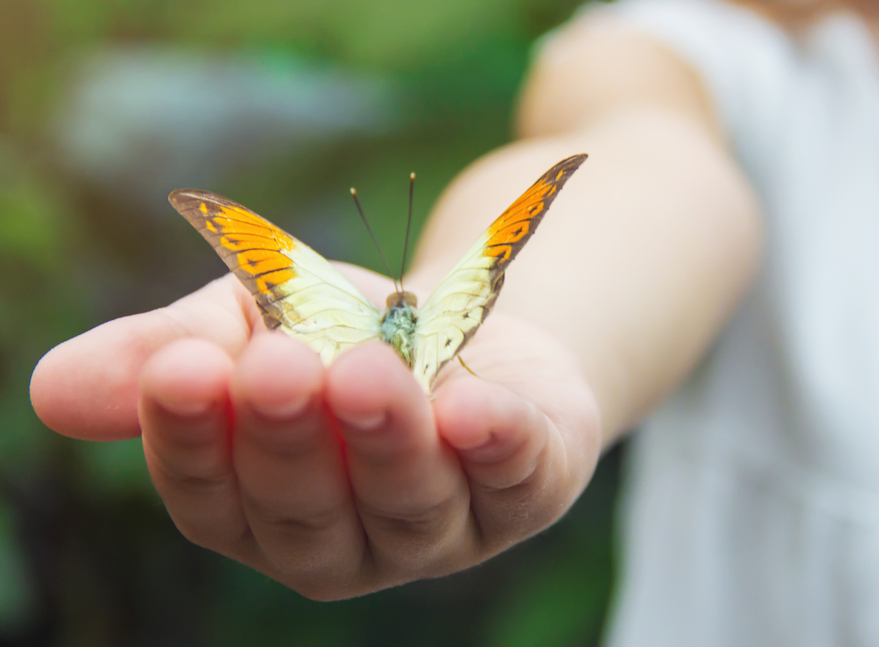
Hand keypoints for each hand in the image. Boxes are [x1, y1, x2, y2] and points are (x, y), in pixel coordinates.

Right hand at [30, 267, 601, 599]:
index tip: (178, 370)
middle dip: (288, 441)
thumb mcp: (250, 322)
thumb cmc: (338, 332)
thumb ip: (170, 353)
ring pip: (409, 506)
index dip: (189, 442)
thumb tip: (53, 390)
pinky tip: (479, 410)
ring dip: (387, 442)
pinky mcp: (524, 489)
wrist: (462, 323)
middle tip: (274, 367)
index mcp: (263, 509)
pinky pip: (514, 480)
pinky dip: (498, 446)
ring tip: (366, 372)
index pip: (212, 500)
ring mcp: (441, 528)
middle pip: (307, 515)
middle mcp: (349, 539)